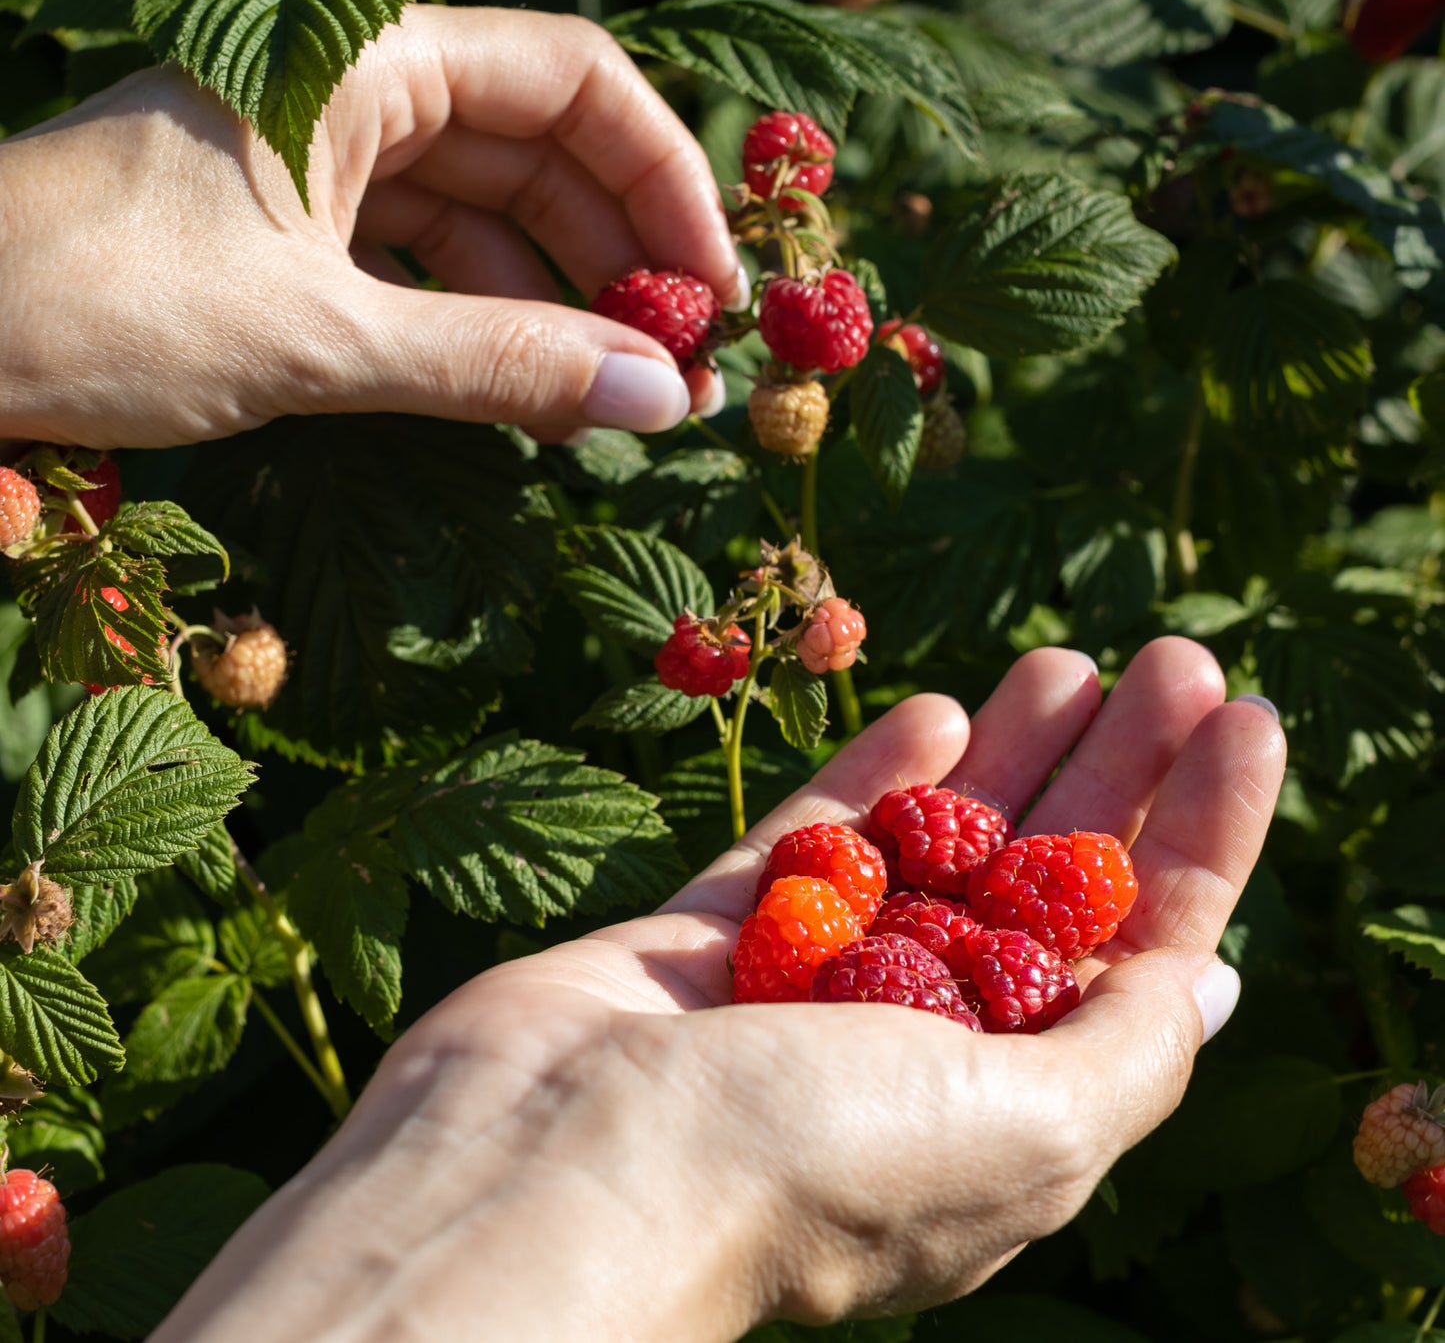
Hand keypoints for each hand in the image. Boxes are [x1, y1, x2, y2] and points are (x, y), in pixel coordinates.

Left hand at [0, 6, 742, 451]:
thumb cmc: (96, 302)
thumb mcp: (320, 338)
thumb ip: (499, 366)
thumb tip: (659, 404)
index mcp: (362, 54)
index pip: (572, 83)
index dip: (665, 182)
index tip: (719, 294)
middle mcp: (353, 86)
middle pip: (542, 150)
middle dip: (623, 259)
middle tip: (685, 373)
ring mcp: (324, 159)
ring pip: (490, 214)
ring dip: (561, 303)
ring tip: (618, 401)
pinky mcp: (297, 229)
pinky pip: (429, 262)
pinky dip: (486, 323)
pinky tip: (529, 391)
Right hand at [152, 639, 1285, 1342]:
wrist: (554, 1167)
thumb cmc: (803, 1167)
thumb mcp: (1026, 1128)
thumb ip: (1124, 1050)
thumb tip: (1212, 980)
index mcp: (1014, 1105)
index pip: (1143, 947)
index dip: (1202, 830)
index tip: (1244, 717)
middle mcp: (922, 1044)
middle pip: (1048, 881)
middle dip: (1112, 770)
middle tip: (1169, 657)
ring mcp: (815, 983)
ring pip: (938, 847)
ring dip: (1008, 756)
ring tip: (1068, 661)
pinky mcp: (720, 935)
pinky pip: (816, 841)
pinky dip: (878, 781)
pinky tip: (938, 710)